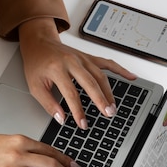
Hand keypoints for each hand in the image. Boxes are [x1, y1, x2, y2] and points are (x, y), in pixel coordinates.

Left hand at [18, 18, 136, 128]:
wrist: (39, 43)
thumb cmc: (36, 64)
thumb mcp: (35, 86)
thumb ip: (48, 103)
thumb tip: (61, 118)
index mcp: (57, 69)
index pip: (71, 94)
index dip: (78, 111)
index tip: (83, 123)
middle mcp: (72, 62)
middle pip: (90, 83)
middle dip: (100, 101)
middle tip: (108, 114)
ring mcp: (82, 58)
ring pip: (100, 75)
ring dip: (109, 92)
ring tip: (113, 107)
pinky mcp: (88, 57)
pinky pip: (107, 63)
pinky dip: (120, 70)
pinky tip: (131, 77)